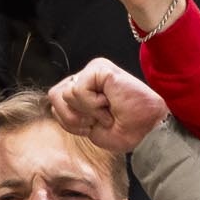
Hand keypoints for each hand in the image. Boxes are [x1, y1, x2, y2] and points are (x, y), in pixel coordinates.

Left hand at [48, 58, 169, 152]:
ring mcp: (93, 71)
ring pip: (66, 94)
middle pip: (55, 96)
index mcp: (82, 90)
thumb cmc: (124, 130)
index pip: (55, 102)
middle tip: (99, 119)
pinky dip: (93, 104)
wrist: (146, 131)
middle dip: (75, 118)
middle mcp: (86, 77)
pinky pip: (78, 90)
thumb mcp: (87, 128)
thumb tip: (53, 101)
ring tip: (108, 110)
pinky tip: (110, 102)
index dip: (71, 121)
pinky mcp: (99, 68)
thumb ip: (68, 114)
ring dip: (88, 112)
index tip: (95, 126)